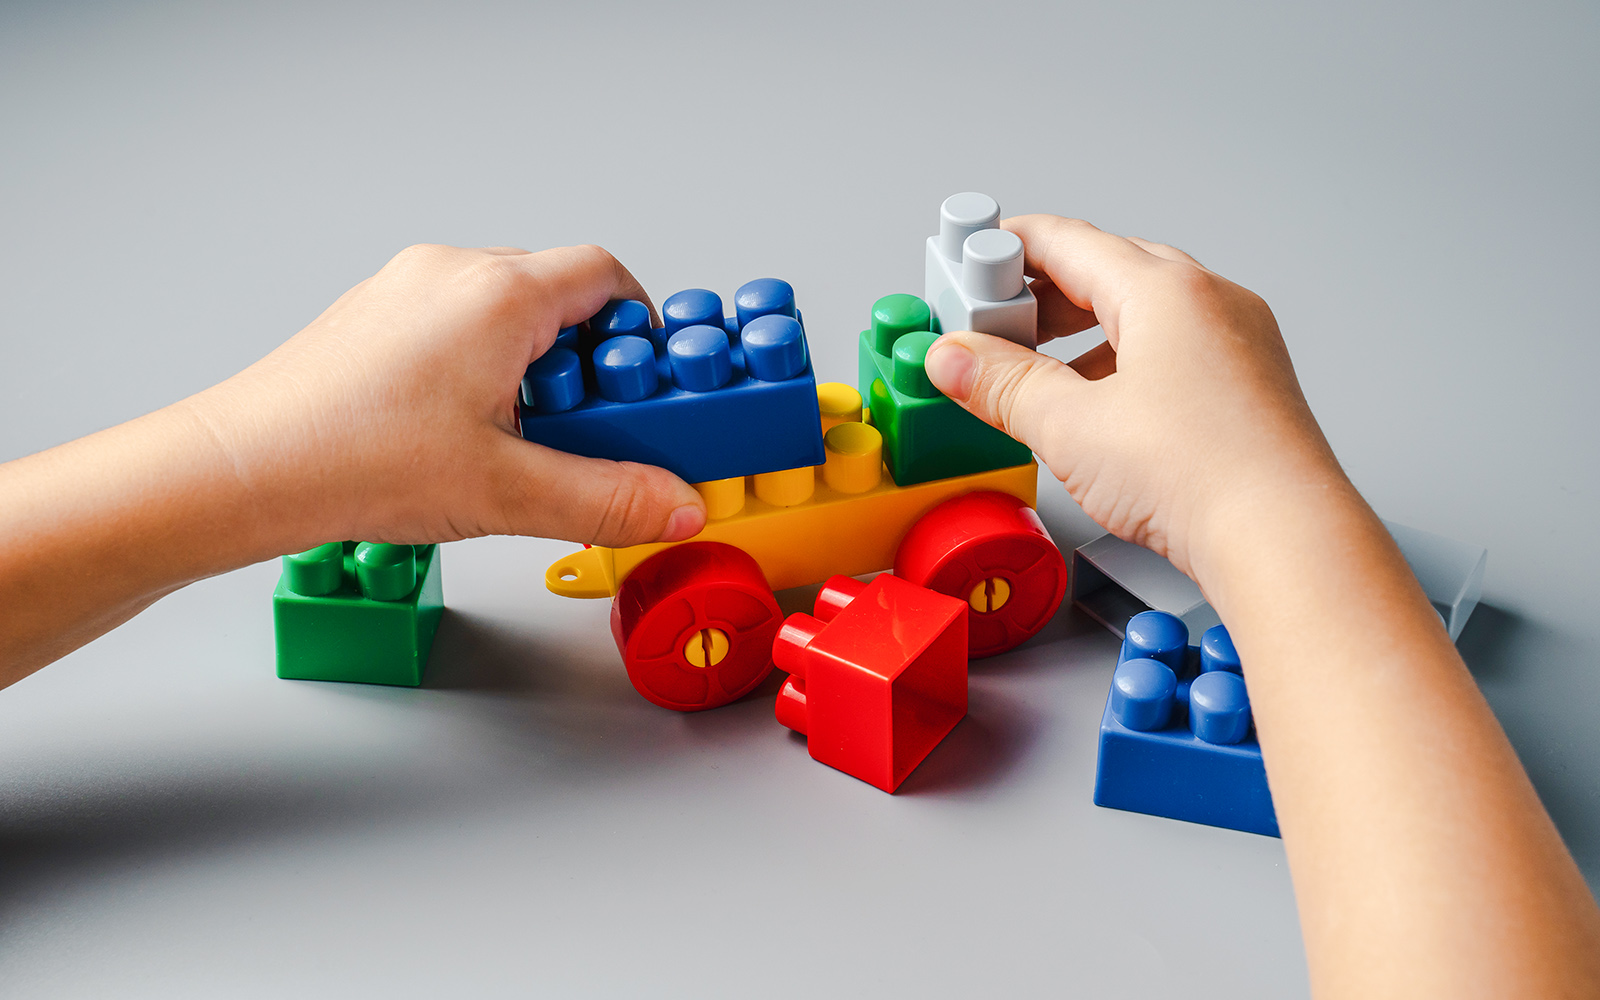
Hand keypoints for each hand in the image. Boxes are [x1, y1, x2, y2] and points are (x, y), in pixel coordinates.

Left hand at [189, 243, 707, 551]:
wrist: (243, 469)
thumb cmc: (349, 461)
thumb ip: (608, 499)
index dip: (641, 330)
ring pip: (505, 312)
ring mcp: (405, 289)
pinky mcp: (374, 316)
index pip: (606, 276)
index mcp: (498, 295)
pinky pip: (455, 324)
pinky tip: (464, 435)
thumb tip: (674, 505)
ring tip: (520, 442)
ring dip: (534, 369)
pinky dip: (482, 368)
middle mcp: (452, 273)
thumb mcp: (507, 492)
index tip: (650, 385)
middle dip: (588, 363)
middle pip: (558, 294)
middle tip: (588, 431)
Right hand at [923, 215, 1349, 579]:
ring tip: (1033, 371)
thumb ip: (1002, 385)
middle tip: (988, 326)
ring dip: (1078, 331)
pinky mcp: (1248, 383)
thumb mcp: (1070, 427)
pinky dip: (1122, 360)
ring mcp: (1237, 340)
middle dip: (1038, 296)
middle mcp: (1209, 301)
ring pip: (1141, 312)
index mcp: (1164, 290)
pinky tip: (1095, 404)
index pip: (1066, 241)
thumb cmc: (1199, 475)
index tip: (964, 269)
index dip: (1003, 250)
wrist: (1283, 538)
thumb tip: (955, 359)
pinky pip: (1173, 348)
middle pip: (1104, 271)